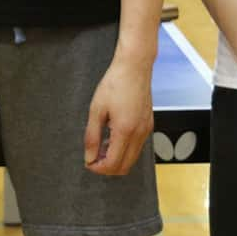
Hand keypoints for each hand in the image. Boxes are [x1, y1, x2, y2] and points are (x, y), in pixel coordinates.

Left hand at [83, 55, 154, 175]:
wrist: (134, 68)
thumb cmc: (115, 83)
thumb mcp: (96, 109)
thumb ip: (91, 136)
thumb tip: (89, 156)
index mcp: (125, 131)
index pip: (113, 164)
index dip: (98, 168)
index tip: (88, 162)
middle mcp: (139, 134)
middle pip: (125, 166)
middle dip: (107, 167)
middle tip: (93, 156)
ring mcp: (146, 130)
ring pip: (132, 158)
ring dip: (116, 158)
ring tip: (101, 145)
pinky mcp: (148, 125)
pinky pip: (137, 147)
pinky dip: (125, 149)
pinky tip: (112, 136)